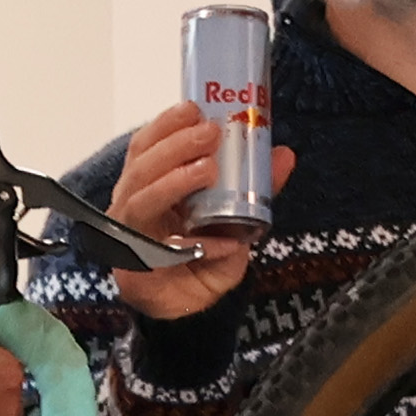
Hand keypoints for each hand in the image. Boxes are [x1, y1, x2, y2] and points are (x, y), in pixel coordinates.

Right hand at [95, 101, 284, 319]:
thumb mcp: (238, 216)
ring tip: (208, 169)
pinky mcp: (136, 268)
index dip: (166, 125)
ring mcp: (130, 235)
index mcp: (150, 184)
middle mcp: (134, 204)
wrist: (188, 308)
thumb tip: (285, 153)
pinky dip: (190, 244)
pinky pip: (158, 251)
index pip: (147, 146)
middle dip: (174, 146)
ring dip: (174, 181)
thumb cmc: (205, 253)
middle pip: (141, 167)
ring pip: (140, 200)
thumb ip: (257, 187)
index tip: (194, 107)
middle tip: (210, 132)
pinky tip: (218, 243)